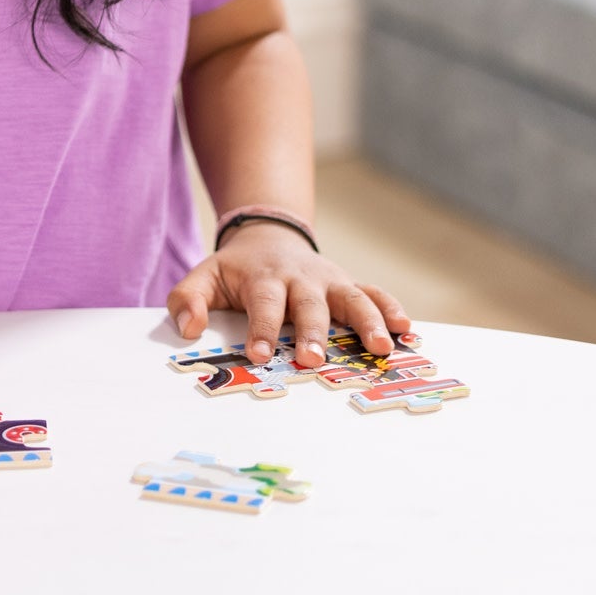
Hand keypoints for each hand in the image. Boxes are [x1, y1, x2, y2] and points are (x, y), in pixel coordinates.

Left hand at [166, 216, 412, 367]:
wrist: (268, 235)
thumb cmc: (235, 269)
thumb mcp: (204, 275)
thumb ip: (188, 299)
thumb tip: (188, 329)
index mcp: (264, 278)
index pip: (264, 304)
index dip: (262, 330)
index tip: (261, 355)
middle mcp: (301, 278)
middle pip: (310, 305)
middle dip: (314, 332)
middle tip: (314, 359)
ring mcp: (329, 281)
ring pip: (352, 298)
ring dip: (368, 322)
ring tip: (382, 348)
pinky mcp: (348, 285)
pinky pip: (374, 293)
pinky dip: (391, 308)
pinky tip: (407, 330)